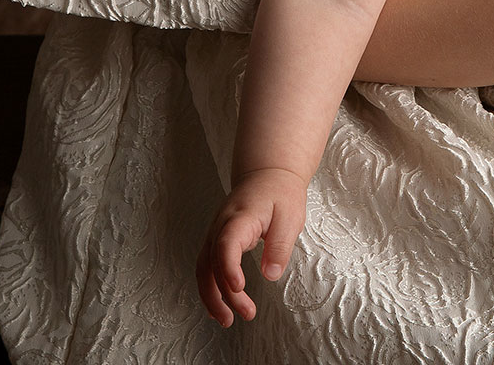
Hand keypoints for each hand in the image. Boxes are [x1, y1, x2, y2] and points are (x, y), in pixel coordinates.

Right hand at [195, 166, 308, 326]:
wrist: (267, 174)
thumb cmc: (280, 193)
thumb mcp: (290, 216)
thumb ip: (279, 245)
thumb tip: (271, 275)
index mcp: (240, 217)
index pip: (226, 244)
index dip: (228, 268)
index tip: (239, 287)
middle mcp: (221, 226)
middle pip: (211, 262)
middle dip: (224, 293)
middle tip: (245, 313)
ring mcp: (215, 233)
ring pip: (203, 268)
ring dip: (212, 296)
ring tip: (227, 320)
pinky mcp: (216, 240)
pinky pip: (206, 266)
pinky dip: (210, 287)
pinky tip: (219, 305)